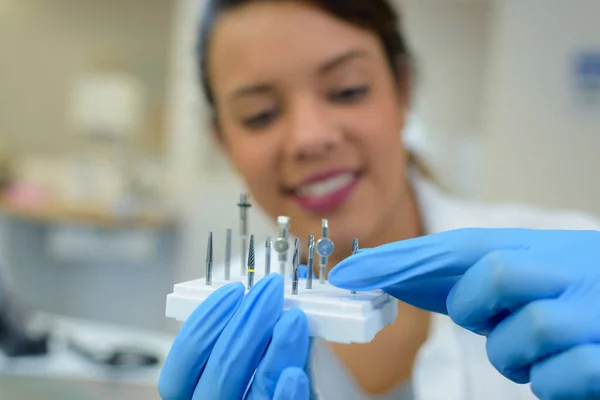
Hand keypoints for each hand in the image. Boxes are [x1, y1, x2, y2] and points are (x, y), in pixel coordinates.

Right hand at [158, 274, 309, 399]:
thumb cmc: (262, 391)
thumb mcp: (242, 369)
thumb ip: (244, 345)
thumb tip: (263, 302)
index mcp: (192, 399)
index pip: (180, 368)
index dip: (203, 325)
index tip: (233, 290)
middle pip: (219, 374)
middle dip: (247, 323)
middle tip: (271, 291)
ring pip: (253, 394)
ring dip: (275, 350)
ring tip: (293, 318)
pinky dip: (285, 396)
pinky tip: (296, 372)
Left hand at [328, 228, 599, 399]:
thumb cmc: (587, 302)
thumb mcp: (535, 279)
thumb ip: (474, 277)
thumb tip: (396, 278)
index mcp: (546, 249)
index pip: (459, 246)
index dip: (399, 258)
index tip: (346, 274)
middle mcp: (572, 270)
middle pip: (492, 272)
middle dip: (477, 304)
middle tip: (493, 317)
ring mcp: (594, 313)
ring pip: (519, 334)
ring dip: (516, 354)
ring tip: (543, 350)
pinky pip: (556, 377)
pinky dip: (552, 381)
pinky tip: (573, 371)